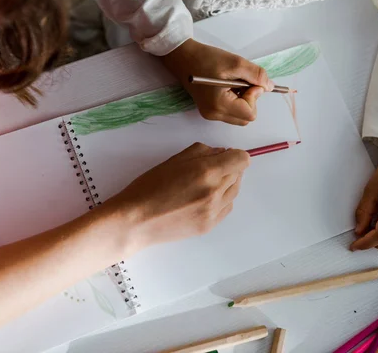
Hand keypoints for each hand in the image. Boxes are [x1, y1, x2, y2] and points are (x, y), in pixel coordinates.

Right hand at [106, 143, 249, 251]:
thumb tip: (220, 152)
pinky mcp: (209, 225)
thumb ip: (200, 152)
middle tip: (209, 168)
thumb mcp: (173, 161)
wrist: (136, 221)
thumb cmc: (148, 187)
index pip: (241, 160)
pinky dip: (221, 200)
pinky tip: (204, 198)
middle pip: (238, 175)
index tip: (225, 156)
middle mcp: (214, 192)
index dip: (234, 155)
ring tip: (205, 184)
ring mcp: (213, 211)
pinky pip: (226, 208)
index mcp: (206, 172)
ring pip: (234, 192)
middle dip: (228, 168)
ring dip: (226, 184)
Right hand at [162, 39, 273, 125]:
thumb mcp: (235, 63)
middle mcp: (214, 114)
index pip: (250, 113)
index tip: (248, 80)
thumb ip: (256, 75)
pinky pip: (231, 111)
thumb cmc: (206, 59)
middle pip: (246, 118)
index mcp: (219, 105)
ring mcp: (210, 114)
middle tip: (242, 81)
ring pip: (240, 115)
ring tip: (233, 82)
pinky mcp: (209, 110)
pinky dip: (236, 100)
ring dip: (243, 100)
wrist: (184, 57)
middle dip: (250, 100)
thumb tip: (269, 87)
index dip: (254, 97)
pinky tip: (228, 86)